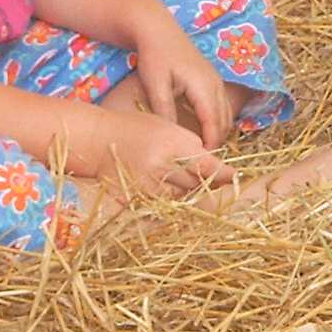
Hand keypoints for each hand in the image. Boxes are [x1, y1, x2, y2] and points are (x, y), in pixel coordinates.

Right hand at [96, 109, 234, 196]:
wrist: (98, 139)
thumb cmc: (134, 127)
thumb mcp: (166, 127)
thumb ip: (191, 146)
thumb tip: (217, 167)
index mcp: (173, 144)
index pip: (209, 167)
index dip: (224, 175)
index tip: (233, 177)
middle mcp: (164, 167)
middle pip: (198, 184)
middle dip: (202, 178)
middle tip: (194, 168)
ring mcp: (151, 186)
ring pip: (184, 196)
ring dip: (185, 187)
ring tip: (170, 171)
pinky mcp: (140, 200)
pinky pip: (165, 204)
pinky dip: (168, 196)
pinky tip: (158, 181)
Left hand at [133, 4, 232, 149]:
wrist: (156, 28)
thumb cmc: (154, 55)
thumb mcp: (156, 84)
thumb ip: (165, 111)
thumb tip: (173, 138)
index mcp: (204, 87)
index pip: (214, 125)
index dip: (210, 145)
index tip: (201, 163)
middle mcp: (215, 84)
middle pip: (224, 122)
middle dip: (217, 143)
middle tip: (203, 163)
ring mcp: (216, 80)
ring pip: (225, 114)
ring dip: (218, 132)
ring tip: (203, 150)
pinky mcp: (211, 79)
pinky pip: (221, 106)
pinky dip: (216, 121)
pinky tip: (202, 131)